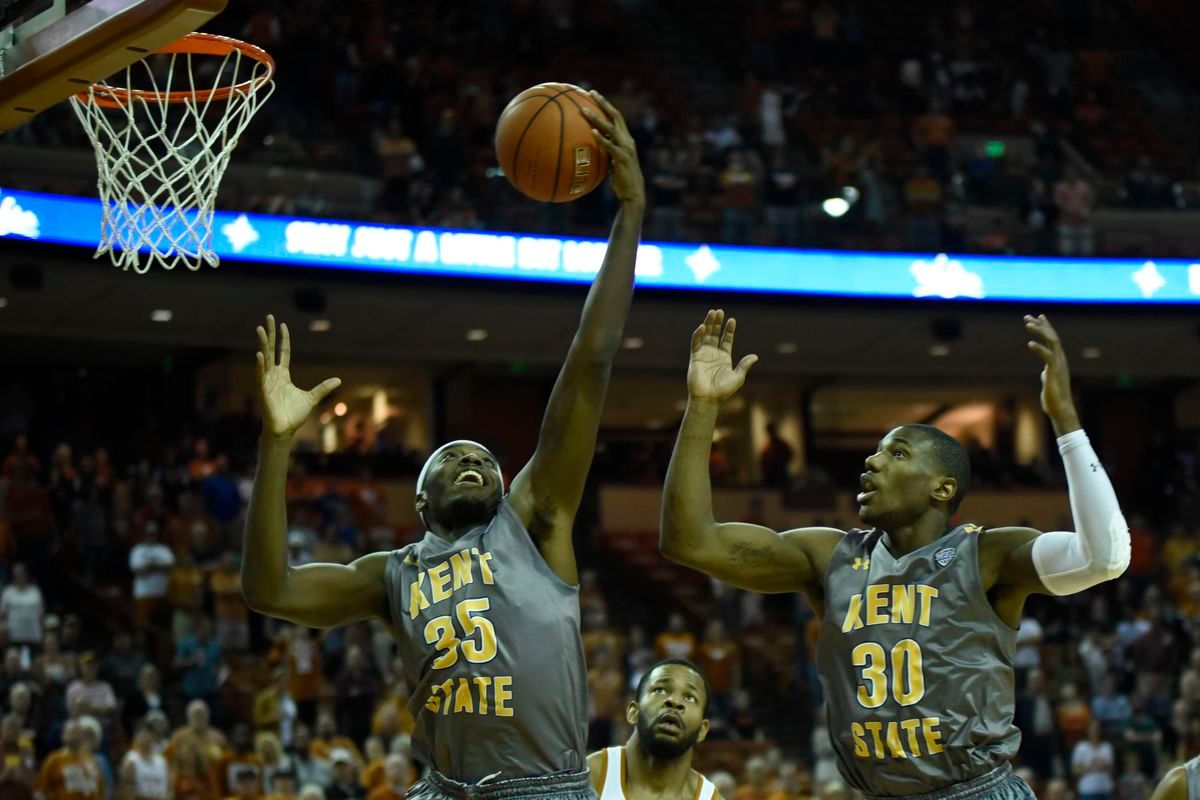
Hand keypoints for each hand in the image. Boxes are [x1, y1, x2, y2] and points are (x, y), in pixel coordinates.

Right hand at [255, 315, 341, 438]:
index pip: (282, 352)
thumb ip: (323, 388)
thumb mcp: (312, 397)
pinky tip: (259, 355)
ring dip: (262, 344)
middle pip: (271, 350)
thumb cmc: (294, 415)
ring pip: (264, 359)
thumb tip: (338, 380)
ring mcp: (267, 382)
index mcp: (283, 375)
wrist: (284, 430)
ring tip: (260, 329)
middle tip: (269, 317)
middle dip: (270, 334)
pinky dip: (260, 366)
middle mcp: (273, 375)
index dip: (283, 339)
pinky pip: (260, 376)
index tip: (283, 325)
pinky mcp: (263, 391)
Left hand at [582, 90, 644, 204]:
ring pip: (611, 128)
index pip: (616, 117)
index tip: (594, 94)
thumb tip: (592, 147)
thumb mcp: (612, 162)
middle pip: (616, 116)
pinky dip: (601, 138)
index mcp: (626, 139)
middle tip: (590, 93)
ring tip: (584, 111)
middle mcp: (628, 140)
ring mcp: (626, 148)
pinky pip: (610, 145)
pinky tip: (591, 132)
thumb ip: (605, 152)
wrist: (632, 193)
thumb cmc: (621, 179)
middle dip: (603, 103)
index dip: (606, 105)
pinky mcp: (622, 158)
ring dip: (597, 118)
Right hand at [688, 309, 758, 402]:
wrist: (708, 399)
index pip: (726, 340)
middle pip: (715, 334)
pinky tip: (703, 326)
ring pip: (705, 335)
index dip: (729, 330)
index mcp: (725, 357)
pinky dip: (698, 334)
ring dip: (708, 324)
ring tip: (712, 313)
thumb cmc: (723, 391)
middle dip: (717, 323)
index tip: (732, 320)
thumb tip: (755, 356)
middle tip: (719, 311)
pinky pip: (695, 343)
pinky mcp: (694, 357)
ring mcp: (703, 354)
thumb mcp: (738, 377)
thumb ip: (744, 365)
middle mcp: (714, 354)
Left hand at [1025, 314, 1079, 435]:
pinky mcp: (1054, 372)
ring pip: (1052, 342)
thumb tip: (1044, 372)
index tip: (1038, 317)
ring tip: (1028, 324)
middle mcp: (1061, 359)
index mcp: (1058, 360)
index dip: (1046, 327)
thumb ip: (1047, 374)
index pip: (1052, 339)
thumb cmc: (1054, 398)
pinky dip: (1039, 349)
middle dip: (1041, 325)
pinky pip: (1048, 356)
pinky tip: (1030, 344)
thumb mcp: (1049, 382)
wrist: (1061, 409)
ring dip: (1040, 332)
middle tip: (1027, 317)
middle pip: (1052, 336)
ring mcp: (1059, 364)